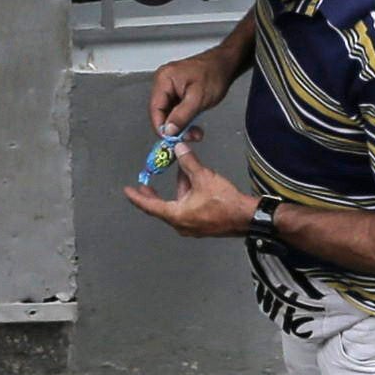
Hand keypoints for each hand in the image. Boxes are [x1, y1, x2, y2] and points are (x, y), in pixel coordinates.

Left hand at [121, 148, 261, 238]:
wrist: (247, 217)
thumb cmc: (225, 202)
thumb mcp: (203, 177)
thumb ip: (188, 162)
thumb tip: (178, 148)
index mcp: (177, 215)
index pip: (150, 206)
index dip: (137, 197)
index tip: (128, 191)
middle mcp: (181, 224)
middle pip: (162, 207)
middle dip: (155, 194)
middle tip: (145, 186)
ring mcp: (192, 226)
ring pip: (178, 205)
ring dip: (178, 189)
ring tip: (182, 171)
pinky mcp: (202, 224)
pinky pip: (188, 208)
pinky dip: (187, 195)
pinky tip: (194, 182)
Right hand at [145, 44, 242, 136]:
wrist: (225, 65)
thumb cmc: (214, 73)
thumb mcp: (198, 99)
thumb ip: (181, 116)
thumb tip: (168, 130)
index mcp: (164, 79)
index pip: (155, 109)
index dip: (161, 127)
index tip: (170, 139)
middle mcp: (164, 82)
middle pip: (161, 112)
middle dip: (174, 128)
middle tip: (188, 136)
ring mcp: (170, 86)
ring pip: (169, 113)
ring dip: (181, 125)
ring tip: (194, 131)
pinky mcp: (177, 91)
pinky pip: (175, 109)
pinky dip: (183, 119)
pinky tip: (193, 123)